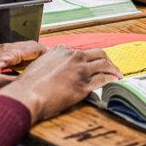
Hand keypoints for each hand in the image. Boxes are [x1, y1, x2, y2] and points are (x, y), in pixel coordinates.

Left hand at [0, 41, 44, 100]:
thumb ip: (13, 84)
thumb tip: (32, 87)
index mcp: (5, 52)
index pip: (33, 46)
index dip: (47, 53)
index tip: (58, 61)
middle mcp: (0, 49)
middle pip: (26, 49)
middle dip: (39, 57)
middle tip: (50, 69)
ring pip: (16, 55)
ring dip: (27, 62)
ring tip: (36, 73)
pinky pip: (7, 60)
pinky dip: (16, 66)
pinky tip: (15, 77)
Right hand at [0, 45, 120, 122]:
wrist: (27, 95)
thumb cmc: (28, 84)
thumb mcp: (39, 64)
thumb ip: (50, 62)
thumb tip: (53, 67)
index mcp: (62, 50)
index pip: (80, 52)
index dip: (87, 59)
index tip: (90, 64)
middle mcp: (74, 57)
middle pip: (98, 53)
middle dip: (106, 60)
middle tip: (110, 67)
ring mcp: (80, 71)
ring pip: (104, 65)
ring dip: (113, 69)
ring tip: (118, 74)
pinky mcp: (83, 86)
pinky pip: (102, 80)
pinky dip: (110, 80)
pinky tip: (114, 82)